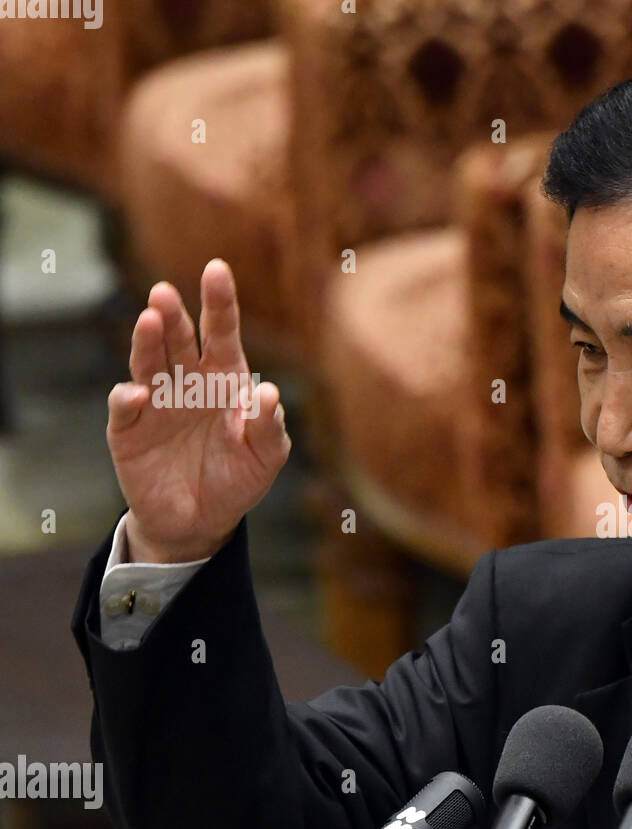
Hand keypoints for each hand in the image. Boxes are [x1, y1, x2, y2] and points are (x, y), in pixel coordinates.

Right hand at [106, 259, 290, 562]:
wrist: (201, 521)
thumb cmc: (238, 480)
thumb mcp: (266, 457)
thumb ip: (269, 427)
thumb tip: (270, 394)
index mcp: (224, 381)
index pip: (222, 333)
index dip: (219, 302)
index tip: (216, 269)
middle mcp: (188, 383)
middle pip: (179, 340)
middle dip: (173, 315)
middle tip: (165, 293)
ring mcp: (156, 403)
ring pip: (149, 363)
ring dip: (148, 341)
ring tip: (150, 320)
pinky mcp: (130, 430)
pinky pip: (126, 408)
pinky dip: (129, 399)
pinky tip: (140, 394)